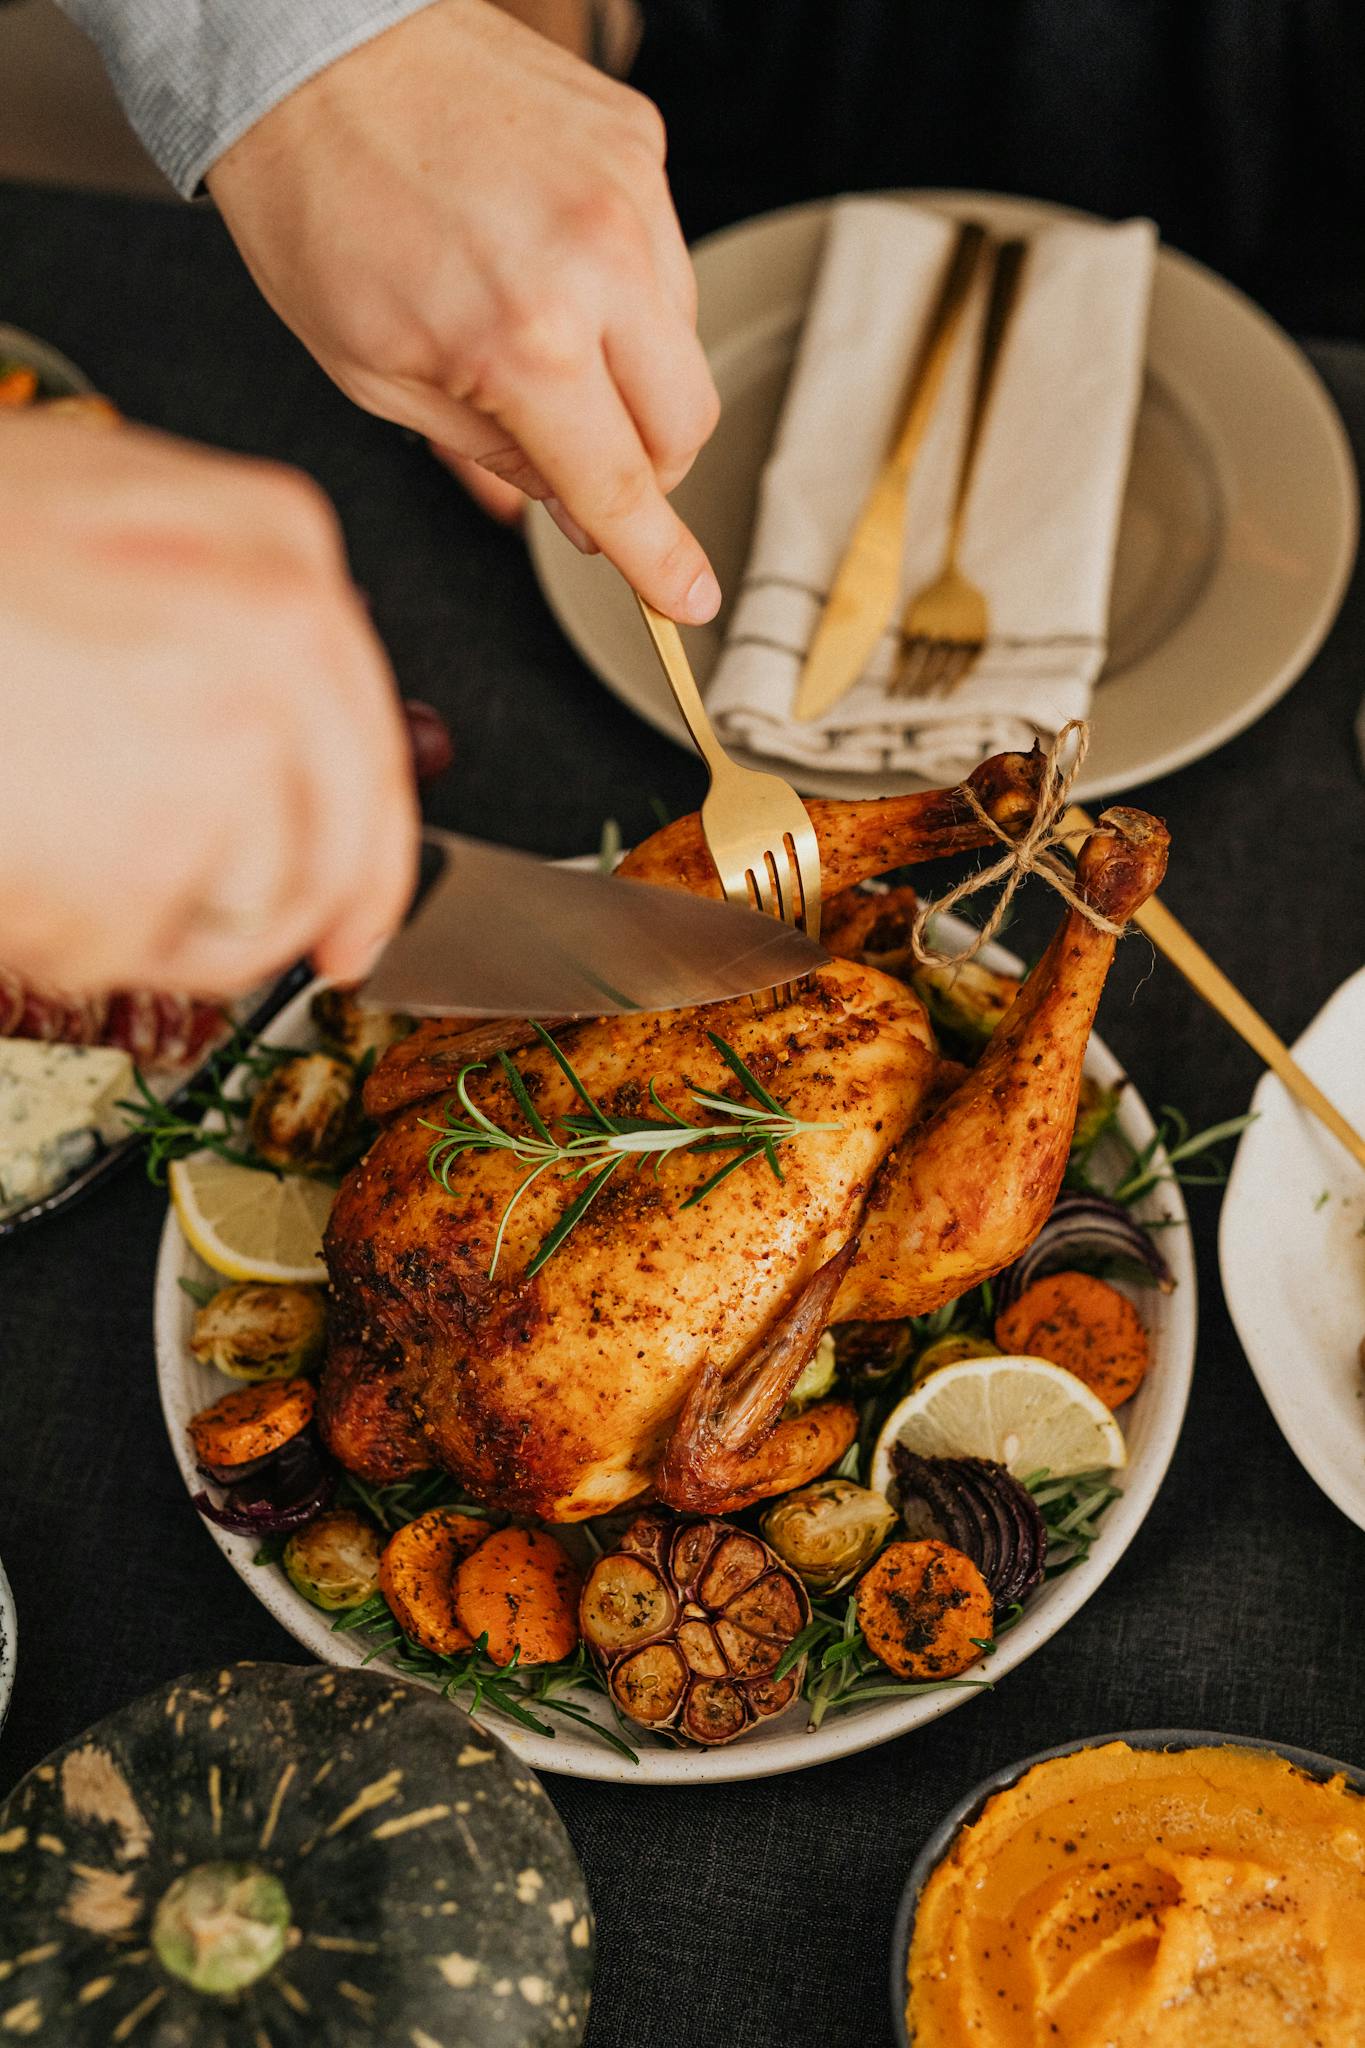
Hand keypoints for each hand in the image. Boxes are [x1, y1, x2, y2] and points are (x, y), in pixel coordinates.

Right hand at [0, 413, 418, 996]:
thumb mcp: (91, 512)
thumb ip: (205, 600)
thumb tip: (276, 726)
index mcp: (276, 547)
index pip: (371, 738)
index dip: (372, 852)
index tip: (358, 919)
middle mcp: (280, 643)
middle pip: (339, 844)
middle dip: (299, 917)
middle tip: (295, 959)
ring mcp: (221, 752)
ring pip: (251, 910)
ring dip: (160, 922)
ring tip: (56, 858)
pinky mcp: (147, 855)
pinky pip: (137, 951)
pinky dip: (70, 938)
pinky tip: (19, 865)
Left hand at [206, 0, 721, 622]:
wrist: (309, 48)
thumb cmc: (319, 206)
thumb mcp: (376, 376)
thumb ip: (491, 456)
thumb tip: (574, 513)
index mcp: (524, 342)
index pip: (622, 486)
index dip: (659, 559)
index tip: (689, 599)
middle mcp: (598, 265)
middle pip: (686, 424)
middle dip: (644, 463)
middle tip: (580, 452)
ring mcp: (629, 194)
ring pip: (684, 342)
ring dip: (632, 371)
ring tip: (539, 327)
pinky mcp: (637, 143)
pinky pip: (665, 255)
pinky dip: (622, 286)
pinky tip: (548, 257)